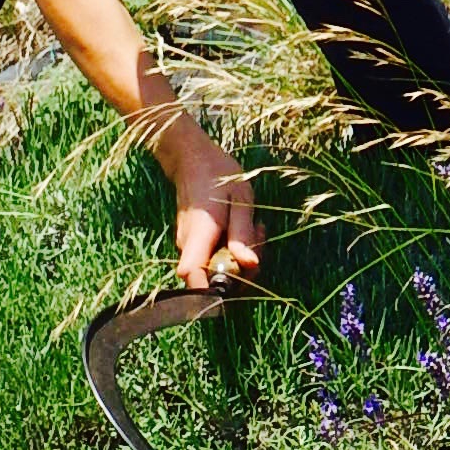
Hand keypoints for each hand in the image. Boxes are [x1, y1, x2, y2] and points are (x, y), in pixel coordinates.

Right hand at [171, 133, 261, 290]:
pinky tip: (245, 228)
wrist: (193, 158)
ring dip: (242, 258)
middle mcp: (189, 246)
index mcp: (199, 234)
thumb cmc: (217, 175)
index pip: (192, 275)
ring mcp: (190, 246)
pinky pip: (216, 257)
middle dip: (244, 270)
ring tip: (256, 227)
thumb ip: (242, 233)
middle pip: (213, 278)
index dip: (211, 291)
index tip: (240, 281)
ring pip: (217, 268)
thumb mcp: (240, 198)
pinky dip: (234, 250)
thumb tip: (250, 265)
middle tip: (260, 238)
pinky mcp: (196, 244)